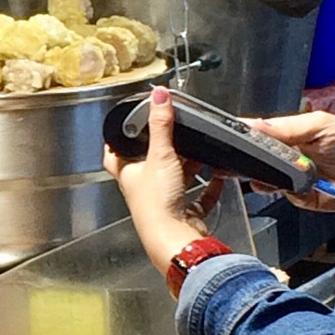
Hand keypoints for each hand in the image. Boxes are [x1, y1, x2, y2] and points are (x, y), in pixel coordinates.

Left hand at [104, 86, 224, 275]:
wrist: (174, 239)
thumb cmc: (157, 202)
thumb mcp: (159, 155)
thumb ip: (162, 125)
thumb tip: (159, 95)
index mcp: (128, 173)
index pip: (115, 153)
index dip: (119, 140)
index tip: (128, 127)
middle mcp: (143, 188)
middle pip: (150, 164)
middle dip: (163, 149)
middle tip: (176, 133)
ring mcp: (163, 202)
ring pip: (175, 178)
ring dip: (188, 166)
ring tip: (201, 149)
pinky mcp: (184, 214)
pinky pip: (198, 198)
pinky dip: (209, 187)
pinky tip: (219, 176)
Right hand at [247, 112, 334, 211]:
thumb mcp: (319, 125)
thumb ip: (285, 126)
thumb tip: (253, 125)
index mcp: (287, 135)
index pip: (257, 136)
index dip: (243, 139)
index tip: (231, 141)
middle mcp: (286, 156)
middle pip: (256, 161)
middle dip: (248, 163)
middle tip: (242, 163)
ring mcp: (293, 178)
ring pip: (266, 181)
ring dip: (265, 180)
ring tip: (270, 176)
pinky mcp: (303, 197)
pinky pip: (288, 197)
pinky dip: (291, 193)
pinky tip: (296, 187)